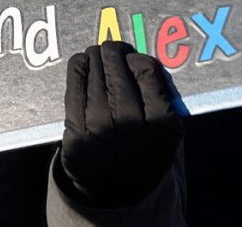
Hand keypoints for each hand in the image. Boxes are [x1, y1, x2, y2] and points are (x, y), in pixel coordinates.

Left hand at [60, 41, 182, 207]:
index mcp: (163, 127)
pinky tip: (82, 62)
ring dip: (96, 57)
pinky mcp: (76, 134)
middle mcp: (132, 127)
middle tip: (112, 48)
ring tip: (98, 54)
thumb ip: (162, 99)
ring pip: (95, 74)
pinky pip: (74, 87)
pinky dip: (78, 68)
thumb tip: (143, 57)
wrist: (116, 194)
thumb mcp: (166, 135)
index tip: (134, 58)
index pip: (148, 72)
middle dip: (114, 52)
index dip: (138, 59)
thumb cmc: (142, 153)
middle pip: (118, 70)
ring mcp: (101, 131)